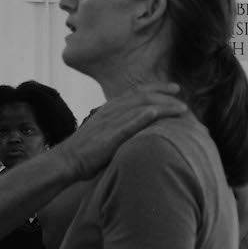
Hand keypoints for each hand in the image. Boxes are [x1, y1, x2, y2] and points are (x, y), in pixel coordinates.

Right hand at [58, 83, 185, 178]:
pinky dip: (141, 117)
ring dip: (162, 105)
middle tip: (182, 95)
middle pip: (141, 96)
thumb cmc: (84, 150)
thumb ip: (117, 125)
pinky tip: (154, 113)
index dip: (157, 88)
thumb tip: (136, 128)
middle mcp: (110, 111)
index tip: (174, 88)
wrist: (65, 160)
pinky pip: (127, 124)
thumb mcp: (101, 131)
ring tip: (180, 108)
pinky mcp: (108, 137)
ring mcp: (109, 123)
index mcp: (108, 109)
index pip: (136, 92)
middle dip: (165, 94)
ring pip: (139, 108)